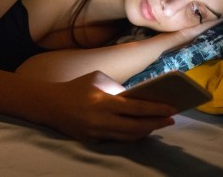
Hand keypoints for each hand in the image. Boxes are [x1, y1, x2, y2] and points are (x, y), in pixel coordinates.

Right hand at [43, 71, 175, 141]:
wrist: (50, 105)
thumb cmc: (78, 87)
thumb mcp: (98, 79)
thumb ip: (119, 89)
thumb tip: (141, 98)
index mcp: (102, 101)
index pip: (135, 108)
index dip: (156, 109)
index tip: (172, 108)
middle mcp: (100, 120)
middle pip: (136, 127)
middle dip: (156, 123)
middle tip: (172, 119)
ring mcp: (96, 133)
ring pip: (129, 137)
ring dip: (147, 130)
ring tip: (160, 123)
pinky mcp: (93, 141)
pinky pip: (118, 139)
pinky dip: (132, 135)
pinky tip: (143, 128)